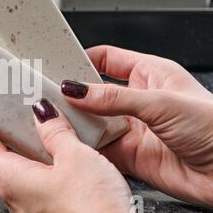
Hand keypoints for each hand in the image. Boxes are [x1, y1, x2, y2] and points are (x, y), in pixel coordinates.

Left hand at [0, 100, 142, 212]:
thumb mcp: (76, 157)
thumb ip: (56, 131)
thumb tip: (43, 113)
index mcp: (11, 179)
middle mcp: (14, 197)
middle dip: (8, 132)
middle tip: (21, 112)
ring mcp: (28, 209)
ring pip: (17, 171)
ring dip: (28, 150)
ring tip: (46, 132)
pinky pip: (34, 186)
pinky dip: (42, 168)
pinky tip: (62, 160)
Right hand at [61, 46, 212, 206]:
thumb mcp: (161, 102)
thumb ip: (115, 98)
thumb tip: (78, 90)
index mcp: (149, 74)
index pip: (107, 58)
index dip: (83, 58)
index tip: (61, 62)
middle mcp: (137, 100)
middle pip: (94, 92)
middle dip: (74, 93)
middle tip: (52, 93)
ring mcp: (131, 128)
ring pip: (92, 121)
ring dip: (77, 121)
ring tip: (57, 117)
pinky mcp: (128, 154)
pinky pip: (97, 148)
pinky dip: (83, 146)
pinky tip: (72, 141)